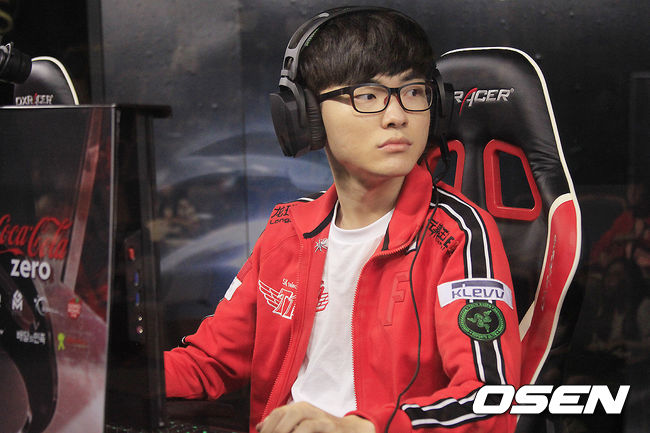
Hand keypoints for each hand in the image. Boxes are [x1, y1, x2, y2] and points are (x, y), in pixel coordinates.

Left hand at [256, 401, 374, 432]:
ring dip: (282, 429)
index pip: (276, 413)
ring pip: (296, 414)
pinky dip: (298, 432)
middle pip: (283, 413)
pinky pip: (309, 425)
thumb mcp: (300, 427)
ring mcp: (318, 415)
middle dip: (272, 429)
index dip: (267, 426)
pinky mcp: (328, 425)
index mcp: (298, 409)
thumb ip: (281, 425)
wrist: (351, 432)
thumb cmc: (322, 432)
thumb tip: (259, 426)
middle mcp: (307, 408)